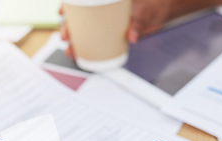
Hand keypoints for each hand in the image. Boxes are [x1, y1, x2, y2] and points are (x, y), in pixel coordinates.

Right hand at [60, 0, 221, 57]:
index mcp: (104, 3)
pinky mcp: (108, 34)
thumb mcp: (143, 14)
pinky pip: (93, 41)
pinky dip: (85, 48)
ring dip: (73, 42)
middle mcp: (101, 12)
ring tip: (70, 51)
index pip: (81, 2)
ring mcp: (103, 24)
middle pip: (77, 19)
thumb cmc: (150, 6)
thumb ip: (137, 24)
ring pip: (82, 32)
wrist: (160, 12)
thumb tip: (132, 36)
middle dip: (67, 28)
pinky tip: (79, 54)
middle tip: (66, 37)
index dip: (67, 7)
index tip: (61, 13)